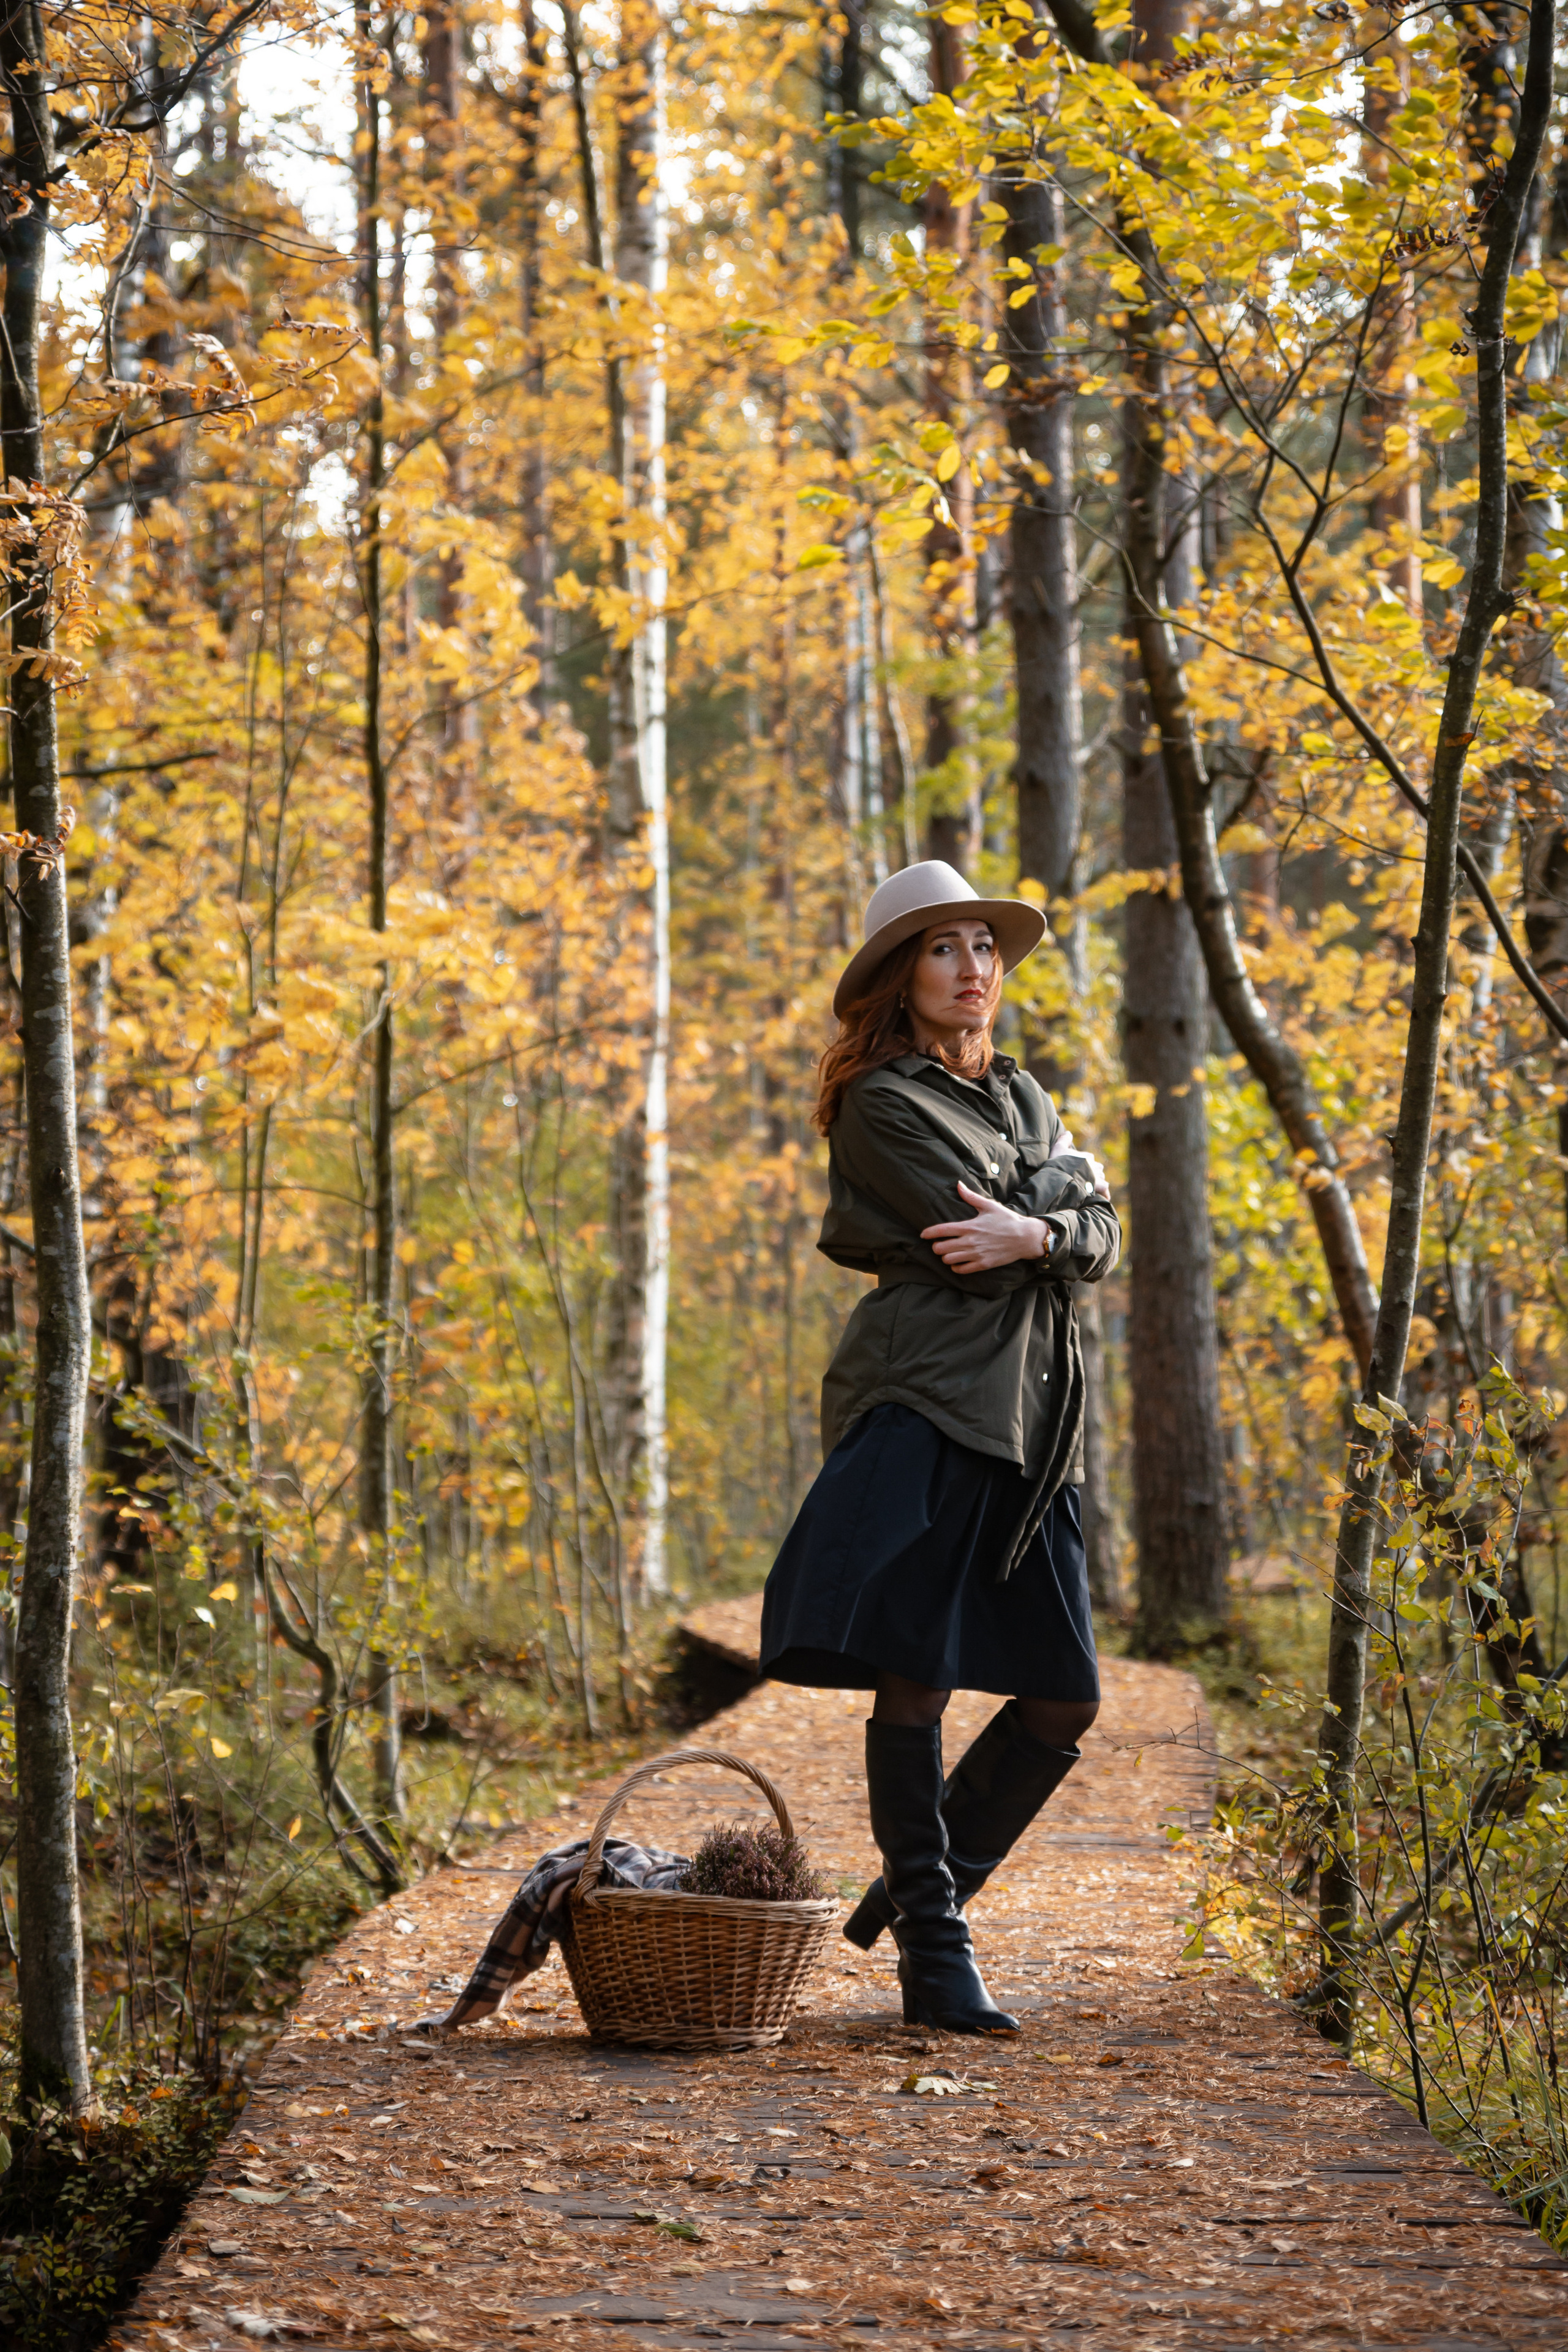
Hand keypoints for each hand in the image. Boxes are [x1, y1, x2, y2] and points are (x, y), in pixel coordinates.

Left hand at [922, 1180, 1048, 1272]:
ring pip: (948, 1260)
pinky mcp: (983, 1264)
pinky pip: (961, 1270)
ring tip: (949, 1253)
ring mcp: (976, 1254)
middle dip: (936, 1246)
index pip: (941, 1230)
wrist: (1025, 1237)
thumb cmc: (1007, 1220)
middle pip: (941, 1248)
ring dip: (945, 1257)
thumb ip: (971, 1197)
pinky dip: (956, 1267)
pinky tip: (958, 1262)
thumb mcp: (989, 1206)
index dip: (928, 1233)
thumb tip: (959, 1185)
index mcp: (969, 1226)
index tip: (923, 1234)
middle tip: (939, 1244)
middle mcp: (970, 1241)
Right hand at [1050, 1126, 1110, 1199]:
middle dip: (1094, 1171)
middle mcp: (1093, 1165)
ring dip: (1098, 1180)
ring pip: (1101, 1177)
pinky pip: (1105, 1188)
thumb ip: (1064, 1140)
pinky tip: (1104, 1196)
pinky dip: (1105, 1192)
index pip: (1089, 1158)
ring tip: (1092, 1186)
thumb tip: (1068, 1132)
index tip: (1079, 1167)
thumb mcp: (1058, 1148)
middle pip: (1098, 1167)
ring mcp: (1096, 1175)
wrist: (1061, 1175)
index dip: (1085, 1162)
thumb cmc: (1059, 1162)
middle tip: (1086, 1177)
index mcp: (1086, 1156)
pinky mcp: (1098, 1185)